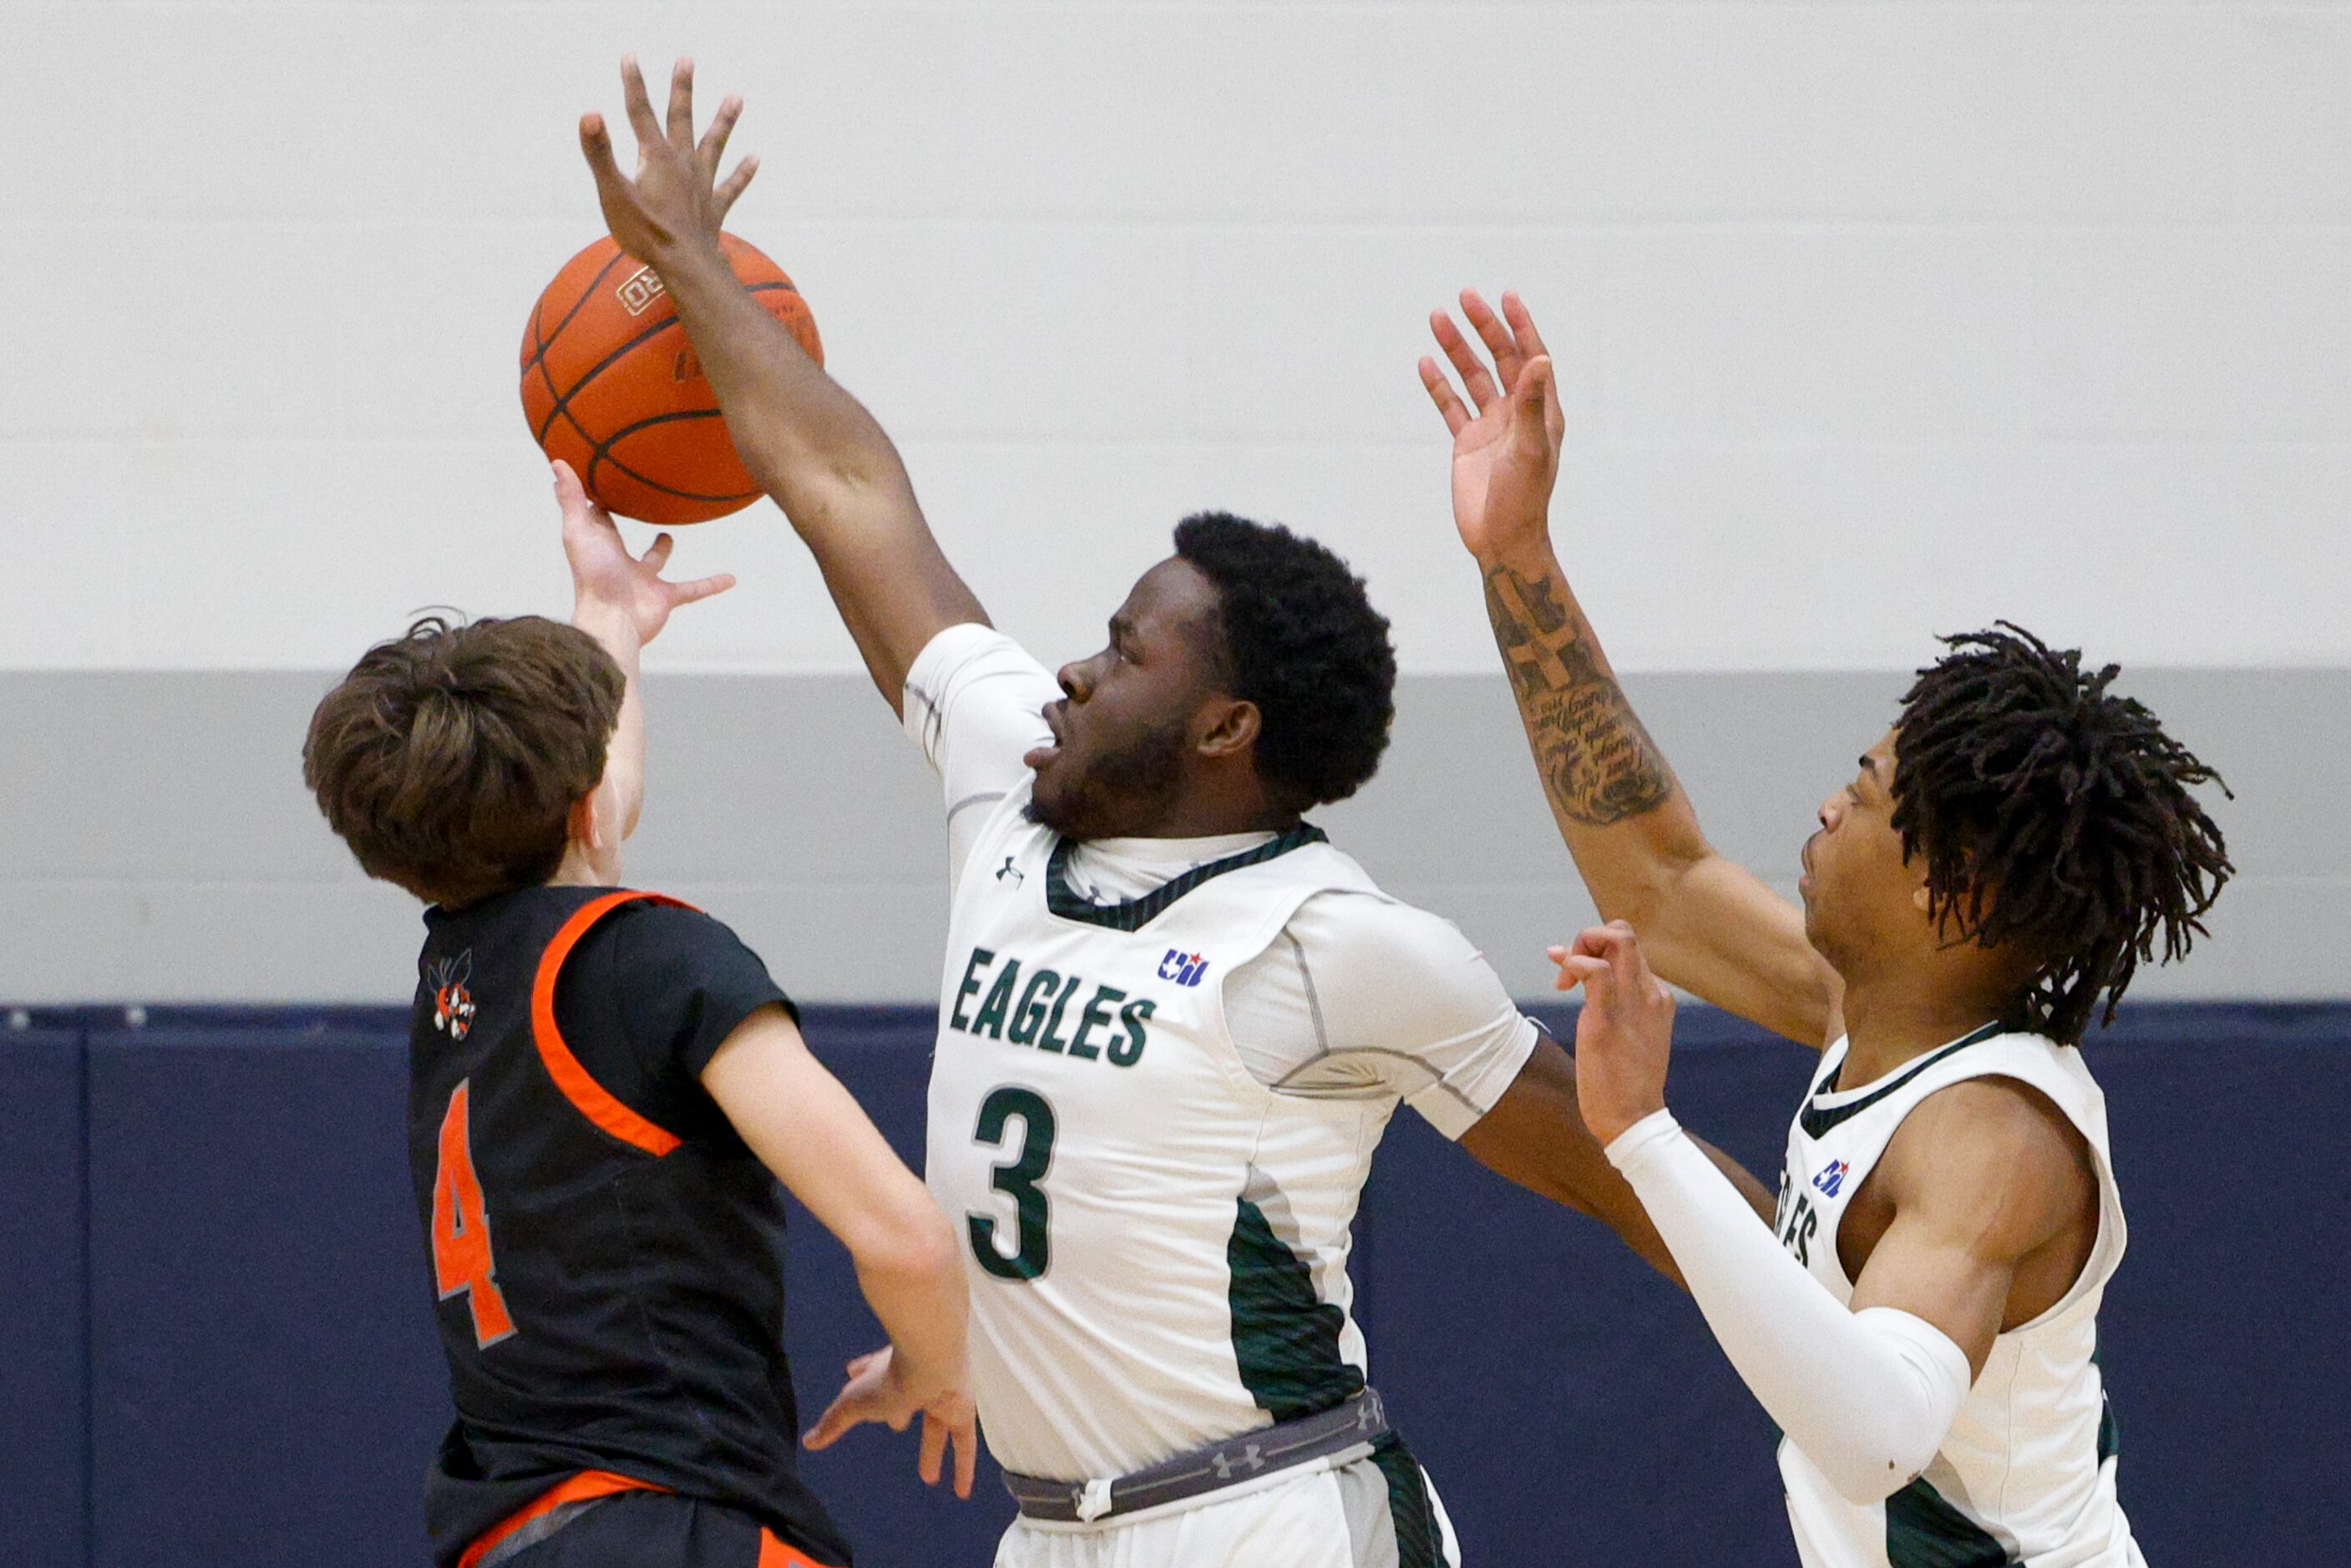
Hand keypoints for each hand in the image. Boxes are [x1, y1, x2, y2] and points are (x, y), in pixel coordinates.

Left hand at [555, 460, 733, 645]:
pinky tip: (731, 578)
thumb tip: (557, 462)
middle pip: (621, 538)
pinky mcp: (665, 597)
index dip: (597, 499)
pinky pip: (693, 589)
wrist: (612, 620)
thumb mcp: (579, 530)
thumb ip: (571, 498)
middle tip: (635, 501)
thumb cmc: (593, 577)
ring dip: (662, 549)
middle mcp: (619, 561)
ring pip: (655, 561)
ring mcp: (643, 580)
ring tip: (669, 536)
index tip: (603, 477)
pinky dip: (711, 584)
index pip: (596, 517)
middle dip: (625, 522)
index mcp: (600, 545)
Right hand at [578, 56, 756, 266]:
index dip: (633, 84)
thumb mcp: (613, 193)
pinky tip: (755, 158)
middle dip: (682, 88)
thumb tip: (589, 114)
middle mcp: (683, 164)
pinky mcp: (713, 208)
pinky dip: (743, 172)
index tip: (630, 56)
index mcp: (656, 157)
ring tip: (737, 97)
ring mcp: (702, 184)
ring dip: (724, 120)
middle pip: (681, 118)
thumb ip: (600, 153)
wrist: (685, 266)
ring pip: (714, 144)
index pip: (640, 113)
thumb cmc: (646, 233)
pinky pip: (731, 186)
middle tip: (688, 60)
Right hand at [803, 1344, 980, 1499]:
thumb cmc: (887, 1379)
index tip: (851, 1371)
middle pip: (906, 1399)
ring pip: (935, 1426)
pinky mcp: (961, 1411)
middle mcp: (914, 1380)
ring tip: (928, 1478)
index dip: (861, 1372)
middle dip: (901, 1413)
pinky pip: (963, 1443)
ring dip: (930, 1451)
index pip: (869, 1370)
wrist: (931, 1360)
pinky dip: (962, 1467)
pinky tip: (962, 1492)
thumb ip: (834, 1422)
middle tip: (898, 1425)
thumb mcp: (853, 1403)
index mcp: (883, 1369)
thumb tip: (809, 1441)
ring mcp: (940, 1395)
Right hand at [1417, 289, 1564, 566]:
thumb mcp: (1531, 449)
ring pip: (1471, 377)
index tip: (1506, 295)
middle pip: (1499, 358)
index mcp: (1541, 410)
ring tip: (1436, 318)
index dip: (1520, 325)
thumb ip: (1531, 403)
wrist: (1501, 540)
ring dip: (1456, 348)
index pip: (1531, 356)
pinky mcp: (1467, 443)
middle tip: (1464, 297)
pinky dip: (1438, 383)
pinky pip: (1450, 405)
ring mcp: (1491, 426)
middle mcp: (1517, 412)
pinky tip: (1426, 362)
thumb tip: (1540, 358)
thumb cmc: (1524, 499)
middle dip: (1483, 327)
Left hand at [1551, 920, 1676, 1145]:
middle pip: (1624, 933)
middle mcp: (1650, 993)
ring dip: (1581, 944)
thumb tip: (1575, 974)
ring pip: (1616, 939)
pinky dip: (1575, 963)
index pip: (1629, 949)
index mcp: (1657, 997)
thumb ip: (1609, 1003)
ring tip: (1563, 978)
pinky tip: (1563, 985)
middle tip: (1567, 969)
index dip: (1597, 949)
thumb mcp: (1625, 1035)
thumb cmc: (1624, 1082)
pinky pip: (1595, 970)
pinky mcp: (1609, 1018)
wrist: (1633, 1120)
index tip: (1572, 972)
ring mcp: (1633, 1003)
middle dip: (1588, 938)